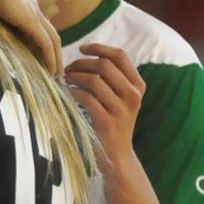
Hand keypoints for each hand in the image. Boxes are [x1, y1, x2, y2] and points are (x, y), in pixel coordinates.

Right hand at [0, 0, 62, 73]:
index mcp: (23, 2)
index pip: (38, 24)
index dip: (42, 41)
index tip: (42, 57)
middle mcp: (32, 6)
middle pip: (51, 33)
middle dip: (56, 53)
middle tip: (57, 71)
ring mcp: (33, 13)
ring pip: (53, 40)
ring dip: (57, 59)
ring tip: (57, 76)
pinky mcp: (30, 20)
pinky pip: (46, 43)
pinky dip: (51, 58)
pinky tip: (52, 71)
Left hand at [65, 43, 143, 164]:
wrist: (118, 156)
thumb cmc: (113, 122)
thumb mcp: (120, 99)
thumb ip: (111, 79)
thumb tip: (85, 56)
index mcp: (138, 85)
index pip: (120, 56)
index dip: (99, 48)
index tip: (82, 48)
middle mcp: (133, 95)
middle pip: (104, 65)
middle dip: (81, 63)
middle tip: (67, 69)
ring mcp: (121, 109)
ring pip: (94, 80)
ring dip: (74, 77)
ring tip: (65, 81)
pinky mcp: (107, 122)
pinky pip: (86, 98)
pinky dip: (73, 93)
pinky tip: (68, 94)